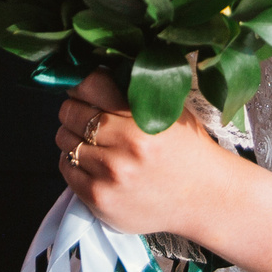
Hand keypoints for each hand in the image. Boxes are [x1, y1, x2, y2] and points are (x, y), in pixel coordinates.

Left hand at [55, 72, 222, 238]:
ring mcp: (110, 174)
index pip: (89, 85)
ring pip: (65, 141)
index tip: (82, 88)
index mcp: (142, 117)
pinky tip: (91, 162)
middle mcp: (125, 145)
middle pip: (70, 113)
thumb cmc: (188, 150)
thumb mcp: (169, 110)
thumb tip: (94, 72)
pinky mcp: (100, 199)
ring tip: (92, 141)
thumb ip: (133, 91)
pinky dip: (73, 162)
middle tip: (86, 115)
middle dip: (75, 110)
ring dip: (73, 137)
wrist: (206, 198)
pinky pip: (66, 169)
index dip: (81, 84)